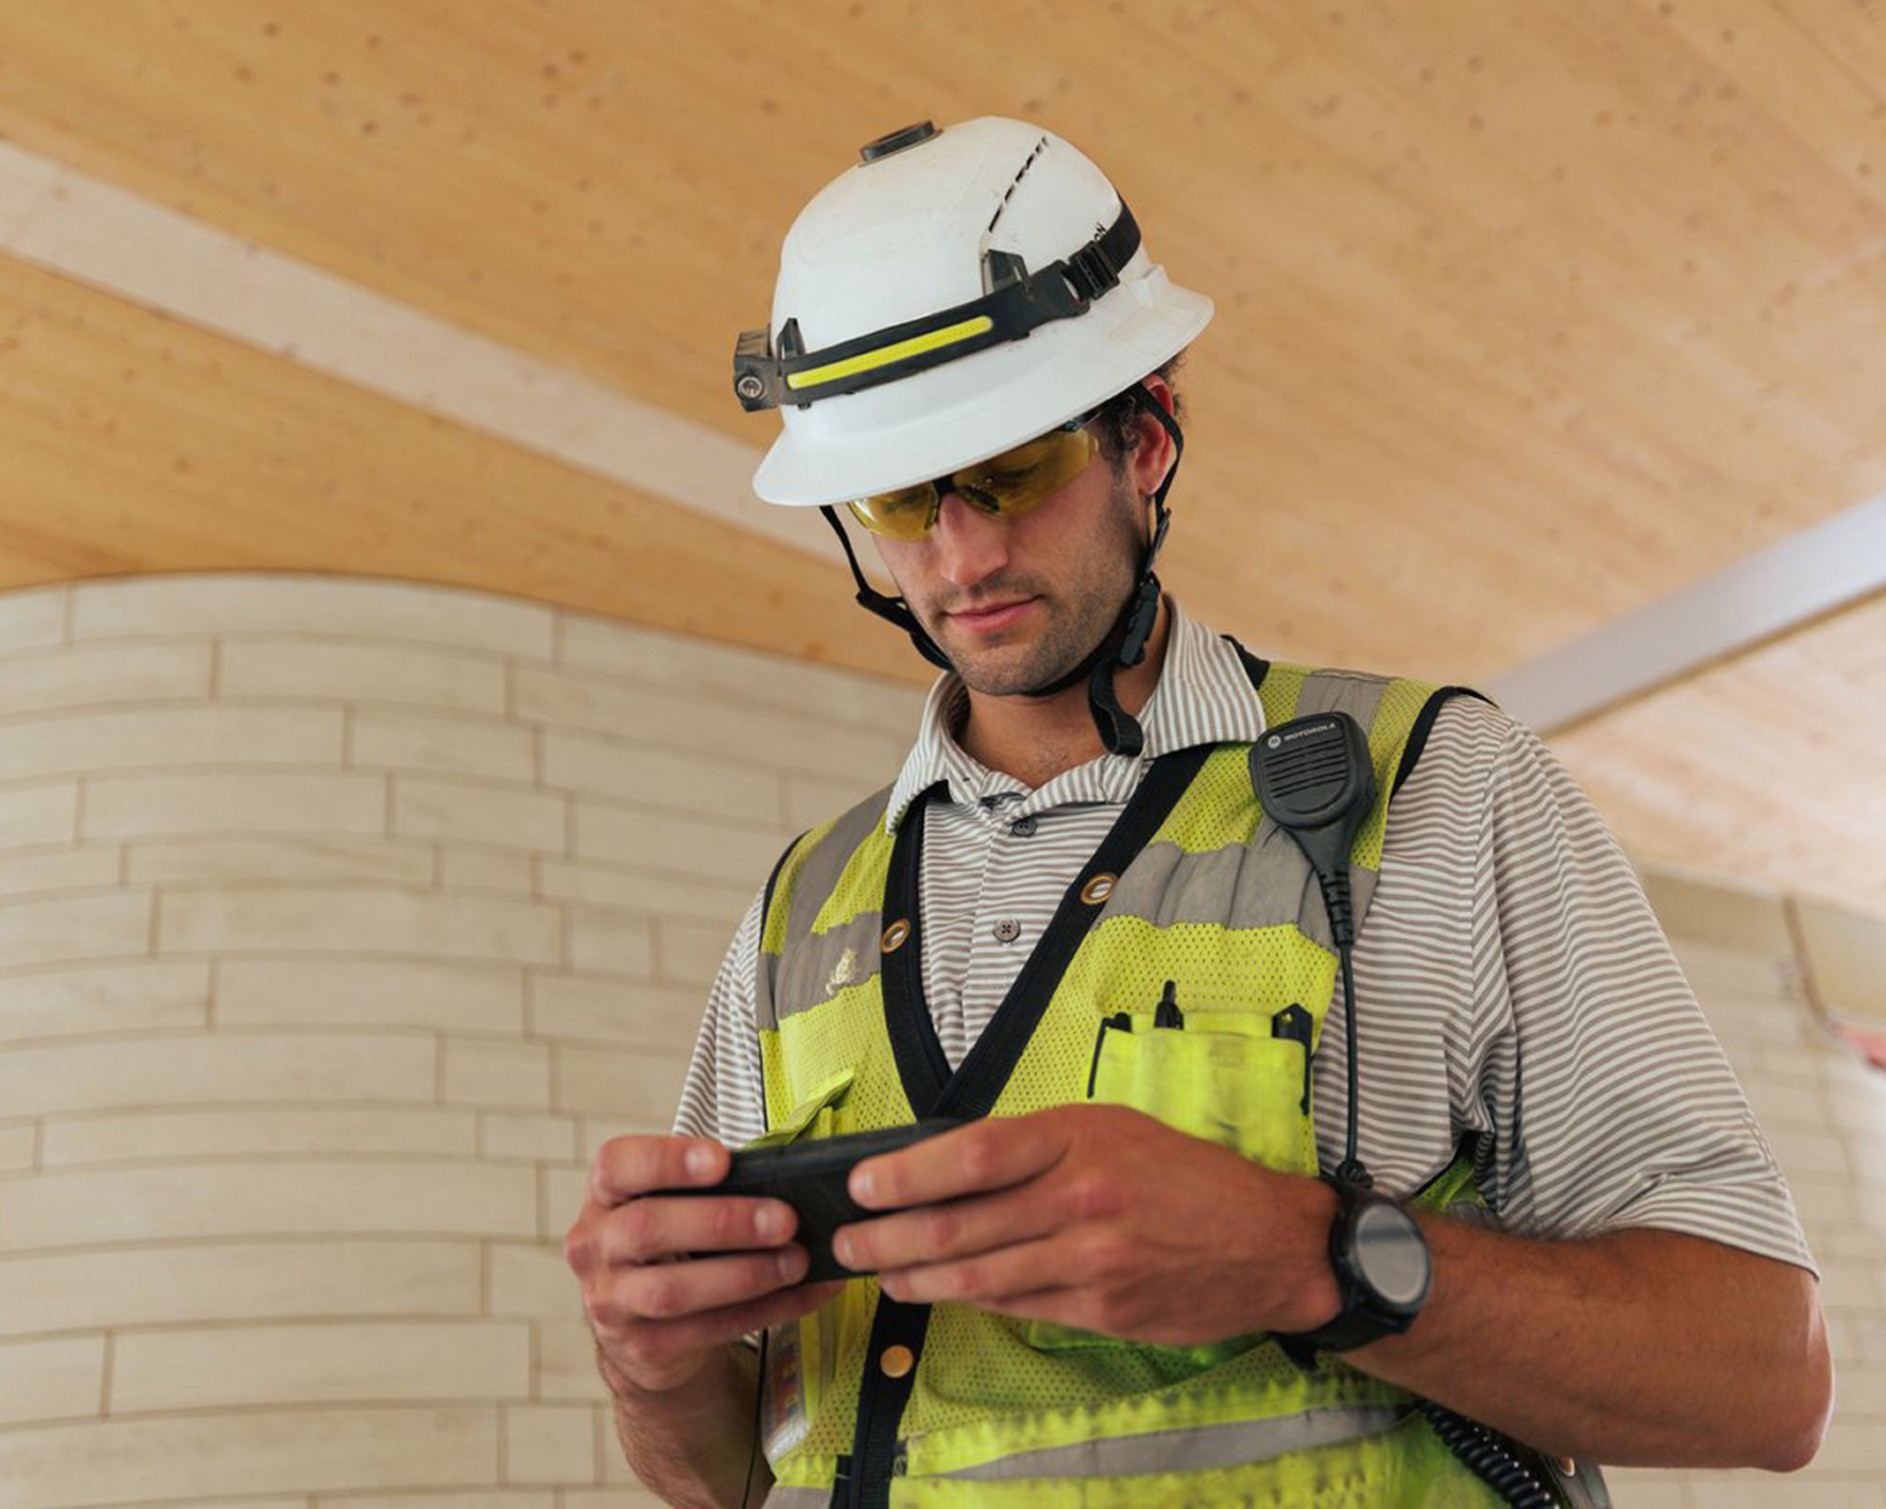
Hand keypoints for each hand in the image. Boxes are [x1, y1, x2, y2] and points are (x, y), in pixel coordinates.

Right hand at [564, 1135, 843, 1394]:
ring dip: (745, 1275)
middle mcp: (595, 1247)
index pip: (618, 1165)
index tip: (722, 1161)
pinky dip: (764, 1311)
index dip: (669, 1160)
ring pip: (673, 1291)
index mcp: (605, 1195)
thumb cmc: (668, 1243)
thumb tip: (785, 1180)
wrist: (638, 1326)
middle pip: (649, 1228)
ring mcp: (611, 1302)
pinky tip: (802, 1294)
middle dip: (723, 1222)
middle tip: (784, 1219)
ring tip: (796, 1261)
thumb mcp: (667, 1204)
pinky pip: (707, 1331)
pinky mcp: (643, 1347)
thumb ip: (707, 1187)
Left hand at [832, 1104, 1339, 1345]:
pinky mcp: (1100, 1308)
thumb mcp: (1113, 1130)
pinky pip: (1017, 1304)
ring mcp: (1091, 1259)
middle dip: (891, 1236)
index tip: (864, 1184)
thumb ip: (1039, 1146)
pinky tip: (943, 1293)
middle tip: (850, 1241)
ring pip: (979, 1275)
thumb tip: (952, 1164)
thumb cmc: (1186, 1177)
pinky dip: (972, 1299)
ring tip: (883, 1272)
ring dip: (918, 1277)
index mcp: (1080, 1137)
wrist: (1268, 1241)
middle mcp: (1081, 1197)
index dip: (908, 1174)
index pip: (973, 1155)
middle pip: (961, 1223)